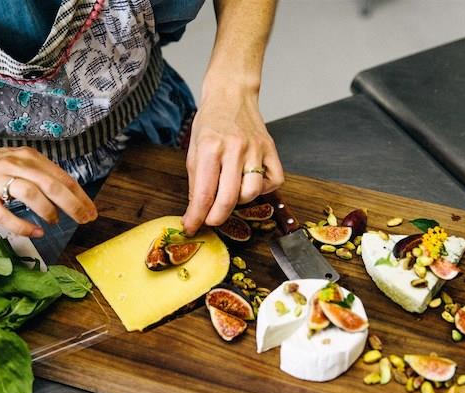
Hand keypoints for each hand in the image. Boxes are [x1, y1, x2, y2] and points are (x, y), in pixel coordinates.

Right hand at [0, 144, 96, 236]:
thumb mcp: (21, 162)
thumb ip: (43, 175)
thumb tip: (70, 196)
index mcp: (30, 158)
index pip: (62, 178)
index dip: (80, 196)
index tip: (92, 211)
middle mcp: (16, 166)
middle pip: (52, 185)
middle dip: (73, 205)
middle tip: (84, 220)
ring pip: (31, 194)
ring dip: (48, 210)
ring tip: (55, 221)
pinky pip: (5, 214)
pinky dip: (23, 225)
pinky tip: (36, 231)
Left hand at [182, 87, 283, 234]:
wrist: (232, 94)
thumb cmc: (211, 121)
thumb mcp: (194, 148)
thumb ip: (195, 181)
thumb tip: (196, 210)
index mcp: (211, 147)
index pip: (204, 192)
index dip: (196, 216)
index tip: (191, 227)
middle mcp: (235, 148)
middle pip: (229, 198)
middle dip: (216, 217)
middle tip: (209, 220)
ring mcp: (256, 149)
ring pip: (252, 193)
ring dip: (239, 202)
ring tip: (229, 193)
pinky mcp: (271, 149)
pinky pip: (273, 182)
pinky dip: (262, 189)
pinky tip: (250, 181)